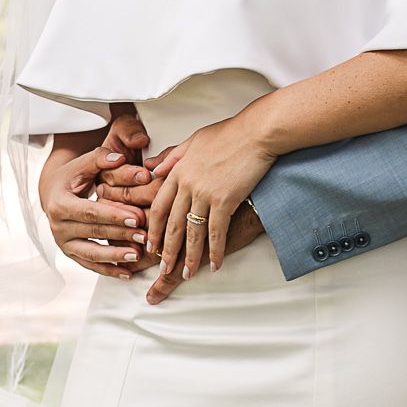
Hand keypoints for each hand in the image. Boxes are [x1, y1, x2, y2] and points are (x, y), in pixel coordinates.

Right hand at [40, 118, 154, 279]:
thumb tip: (119, 158)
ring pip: (91, 253)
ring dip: (115, 256)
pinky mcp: (70, 254)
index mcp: (59, 204)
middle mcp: (57, 226)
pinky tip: (128, 274)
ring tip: (138, 256)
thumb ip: (101, 159)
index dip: (114, 215)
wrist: (52, 193)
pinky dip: (109, 270)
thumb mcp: (83, 164)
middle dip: (121, 235)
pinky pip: (91, 265)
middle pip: (94, 232)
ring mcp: (63, 243)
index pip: (90, 212)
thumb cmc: (73, 176)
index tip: (137, 217)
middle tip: (145, 236)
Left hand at [143, 111, 276, 301]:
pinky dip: (216, 250)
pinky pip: (216, 232)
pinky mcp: (225, 200)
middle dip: (166, 250)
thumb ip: (172, 157)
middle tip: (163, 268)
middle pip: (171, 224)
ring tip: (187, 274)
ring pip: (192, 233)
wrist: (257, 132)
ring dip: (190, 257)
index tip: (150, 244)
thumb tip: (153, 168)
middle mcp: (187, 184)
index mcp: (178, 171)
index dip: (153, 228)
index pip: (159, 206)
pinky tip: (216, 264)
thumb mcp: (193, 140)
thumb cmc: (229, 133)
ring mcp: (205, 194)